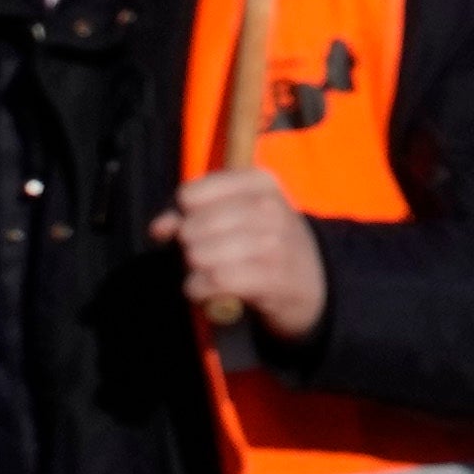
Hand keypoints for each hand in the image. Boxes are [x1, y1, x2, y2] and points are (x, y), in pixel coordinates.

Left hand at [168, 165, 329, 345]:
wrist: (315, 281)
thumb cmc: (266, 243)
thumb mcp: (239, 215)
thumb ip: (193, 214)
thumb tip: (159, 228)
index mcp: (259, 182)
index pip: (192, 194)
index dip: (182, 216)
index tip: (193, 228)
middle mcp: (269, 207)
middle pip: (193, 227)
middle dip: (188, 248)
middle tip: (204, 257)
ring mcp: (273, 242)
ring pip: (200, 255)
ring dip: (193, 272)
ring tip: (207, 275)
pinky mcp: (271, 278)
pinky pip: (213, 281)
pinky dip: (199, 290)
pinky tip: (207, 291)